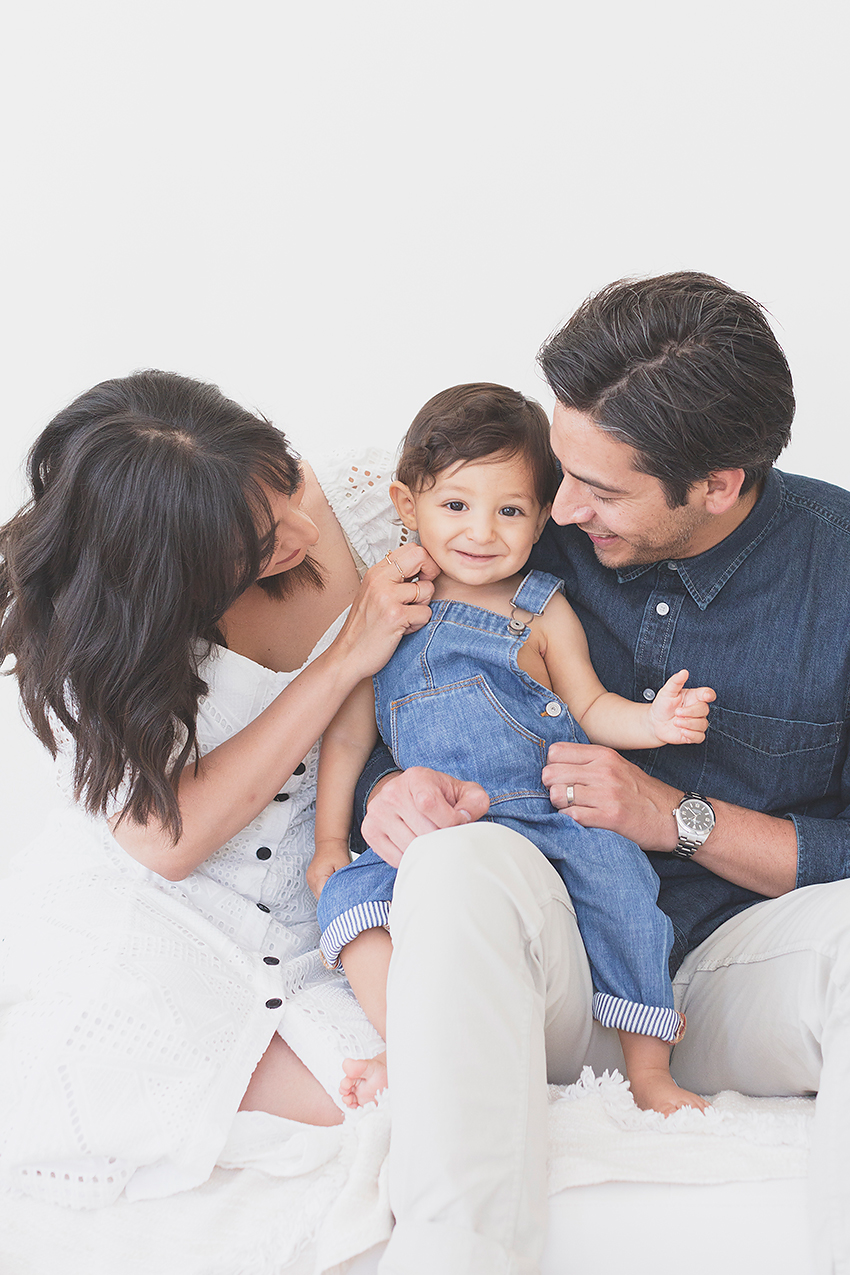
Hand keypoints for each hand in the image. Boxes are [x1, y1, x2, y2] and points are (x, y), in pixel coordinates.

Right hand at [307, 843, 350, 898]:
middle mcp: (311, 880)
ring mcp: (310, 880)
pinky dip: (326, 890)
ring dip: (328, 894)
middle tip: (343, 896)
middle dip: (332, 898)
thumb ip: (344, 881)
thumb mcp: (344, 867)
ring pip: (319, 895)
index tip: (343, 901)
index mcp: (318, 878)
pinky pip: (318, 890)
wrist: (330, 841)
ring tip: (338, 889)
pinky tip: (332, 885)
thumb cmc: (336, 851)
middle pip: (321, 898)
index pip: (325, 898)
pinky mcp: (312, 879)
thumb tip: (347, 893)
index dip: (335, 900)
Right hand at [334, 543, 439, 679]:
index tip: (423, 577)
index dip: (425, 562)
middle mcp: (380, 580)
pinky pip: (426, 613)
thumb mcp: (374, 595)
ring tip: (406, 617)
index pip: (411, 549)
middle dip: (431, 574)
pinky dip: (418, 624)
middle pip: (421, 557)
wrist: (348, 656)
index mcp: (376, 573)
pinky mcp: (395, 616)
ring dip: (422, 607)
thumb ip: (394, 579)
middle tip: (421, 593)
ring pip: (427, 589)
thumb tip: (423, 568)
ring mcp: (387, 597)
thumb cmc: (363, 629)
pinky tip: (402, 629)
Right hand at [361, 766, 489, 867]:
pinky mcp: (370, 830)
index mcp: (416, 778)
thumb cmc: (440, 796)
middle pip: (423, 831)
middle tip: (446, 834)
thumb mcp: (463, 792)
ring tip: (433, 840)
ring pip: (410, 847)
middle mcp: (392, 792)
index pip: (429, 804)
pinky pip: (396, 858)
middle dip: (442, 839)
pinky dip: (412, 858)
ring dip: (427, 851)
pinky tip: (418, 846)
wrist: (407, 795)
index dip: (451, 821)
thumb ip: (474, 802)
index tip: (459, 822)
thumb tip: (465, 819)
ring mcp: (378, 812)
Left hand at [542, 742, 679, 852]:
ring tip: (572, 809)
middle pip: (551, 773)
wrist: (675, 816)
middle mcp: (604, 771)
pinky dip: (570, 821)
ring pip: (557, 795)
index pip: (556, 751)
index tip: (561, 777)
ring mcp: (606, 794)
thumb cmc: (643, 793)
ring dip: (560, 806)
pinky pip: (571, 816)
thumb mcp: (619, 766)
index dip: (553, 766)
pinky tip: (581, 820)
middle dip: (551, 787)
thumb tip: (555, 766)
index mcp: (604, 755)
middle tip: (563, 796)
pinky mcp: (610, 817)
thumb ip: (591, 762)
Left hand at [649, 669, 715, 744]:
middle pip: (704, 710)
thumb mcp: (667, 692)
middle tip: (677, 712)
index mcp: (694, 697)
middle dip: (689, 712)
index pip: (707, 694)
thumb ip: (676, 681)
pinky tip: (682, 731)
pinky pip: (700, 736)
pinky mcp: (694, 734)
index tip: (706, 696)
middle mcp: (697, 709)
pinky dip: (691, 734)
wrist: (655, 722)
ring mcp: (697, 722)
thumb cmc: (662, 705)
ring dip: (688, 724)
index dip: (709, 695)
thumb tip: (684, 672)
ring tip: (675, 722)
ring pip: (702, 724)